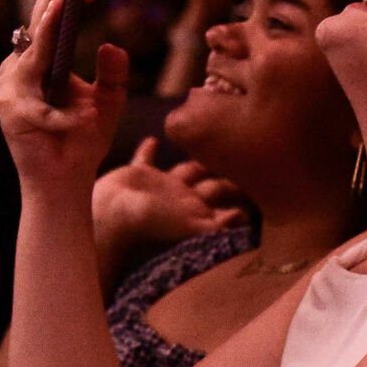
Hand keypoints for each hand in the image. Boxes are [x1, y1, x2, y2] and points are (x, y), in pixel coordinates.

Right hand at [0, 0, 130, 203]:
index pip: (47, 24)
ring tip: (61, 13)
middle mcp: (20, 73)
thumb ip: (112, 75)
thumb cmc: (83, 142)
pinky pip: (38, 106)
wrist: (66, 183)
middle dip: (51, 2)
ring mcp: (11, 93)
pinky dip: (63, 115)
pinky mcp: (11, 116)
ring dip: (50, 40)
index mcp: (40, 64)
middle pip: (33, 30)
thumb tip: (112, 45)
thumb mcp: (107, 103)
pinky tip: (84, 119)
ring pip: (30, 59)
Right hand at [94, 138, 244, 258]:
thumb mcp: (188, 226)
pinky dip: (148, 151)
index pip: (221, 196)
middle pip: (208, 182)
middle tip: (242, 155)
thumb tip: (243, 217)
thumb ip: (214, 224)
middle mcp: (181, 197)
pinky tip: (153, 140)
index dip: (236, 189)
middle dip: (223, 172)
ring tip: (207, 144)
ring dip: (194, 161)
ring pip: (183, 170)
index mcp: (194, 208)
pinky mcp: (136, 176)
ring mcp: (159, 187)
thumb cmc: (149, 222)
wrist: (108, 216)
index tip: (257, 176)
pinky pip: (144, 159)